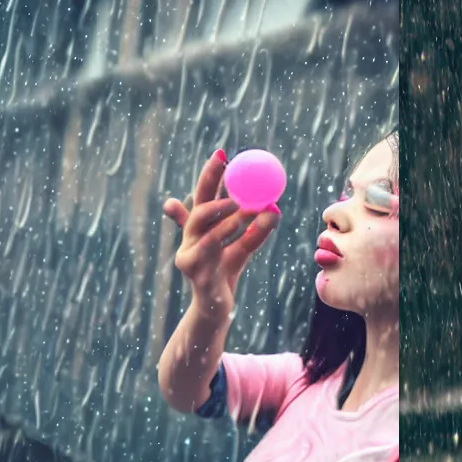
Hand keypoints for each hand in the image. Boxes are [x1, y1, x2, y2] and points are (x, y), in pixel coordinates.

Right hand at [162, 150, 279, 321]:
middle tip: (232, 171)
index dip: (210, 174)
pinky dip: (246, 240)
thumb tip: (273, 207)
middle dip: (211, 186)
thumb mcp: (240, 245)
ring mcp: (191, 259)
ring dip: (231, 218)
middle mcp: (188, 240)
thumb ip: (252, 228)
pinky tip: (259, 228)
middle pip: (199, 209)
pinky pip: (225, 255)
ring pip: (210, 234)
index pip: (201, 196)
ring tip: (251, 206)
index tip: (222, 152)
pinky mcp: (201, 277)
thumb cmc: (225, 271)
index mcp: (196, 228)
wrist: (215, 308)